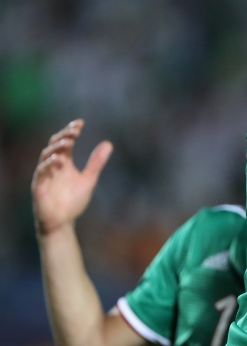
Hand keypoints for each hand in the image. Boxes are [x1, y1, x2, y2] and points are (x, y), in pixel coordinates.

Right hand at [32, 120, 112, 235]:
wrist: (63, 222)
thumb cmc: (73, 201)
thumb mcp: (89, 180)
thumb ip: (96, 163)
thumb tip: (108, 143)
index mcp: (63, 163)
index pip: (64, 142)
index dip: (70, 131)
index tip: (81, 123)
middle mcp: (53, 166)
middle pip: (54, 145)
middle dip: (63, 136)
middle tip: (75, 130)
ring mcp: (45, 175)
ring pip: (46, 156)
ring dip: (56, 148)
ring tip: (68, 142)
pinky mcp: (39, 187)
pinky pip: (41, 173)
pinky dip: (48, 165)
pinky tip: (58, 160)